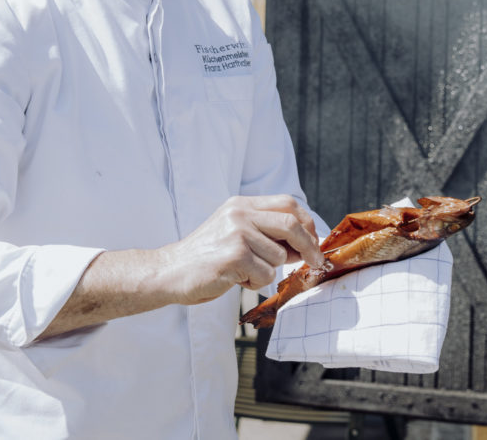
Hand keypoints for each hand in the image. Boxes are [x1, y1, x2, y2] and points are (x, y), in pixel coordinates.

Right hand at [163, 195, 324, 304]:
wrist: (170, 271)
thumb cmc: (206, 257)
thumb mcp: (235, 231)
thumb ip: (266, 232)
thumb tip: (306, 245)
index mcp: (241, 204)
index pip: (288, 204)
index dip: (307, 223)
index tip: (314, 241)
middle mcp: (240, 214)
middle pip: (291, 225)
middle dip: (309, 246)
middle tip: (315, 262)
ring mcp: (237, 234)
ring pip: (278, 257)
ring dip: (268, 271)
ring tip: (244, 271)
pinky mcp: (234, 257)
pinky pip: (265, 274)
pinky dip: (256, 282)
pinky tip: (235, 279)